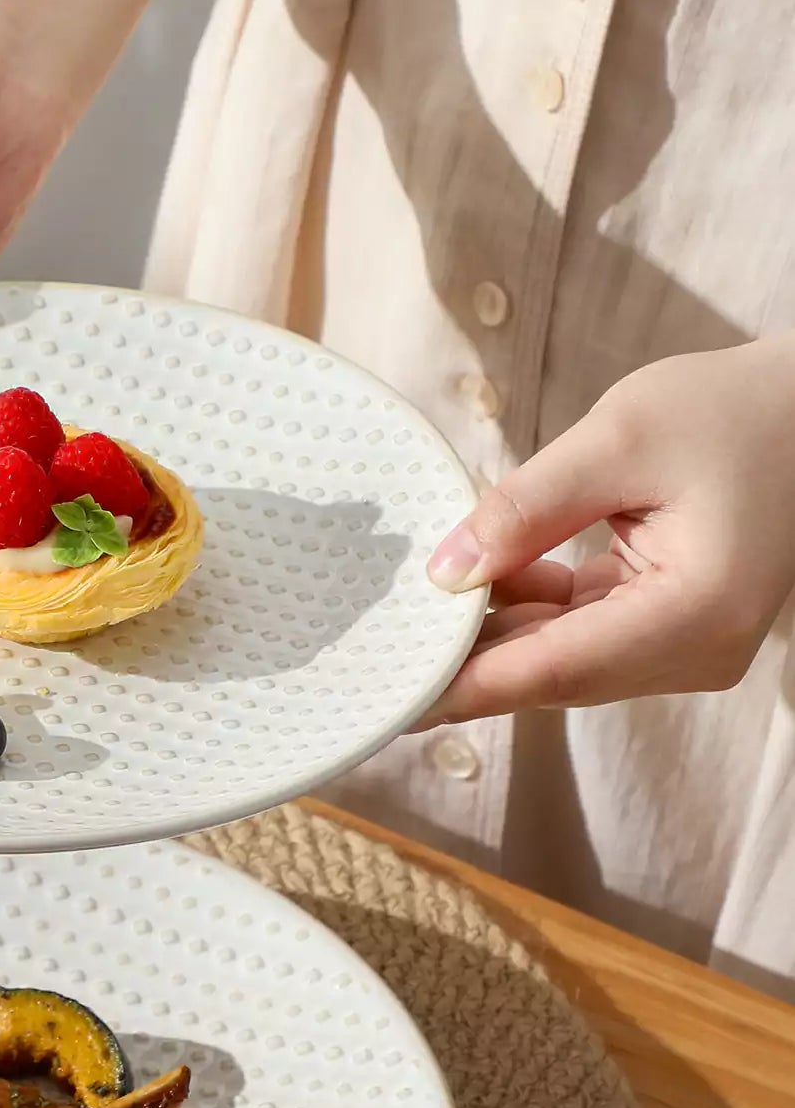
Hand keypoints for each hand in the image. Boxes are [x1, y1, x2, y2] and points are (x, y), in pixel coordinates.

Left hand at [417, 334, 794, 725]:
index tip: (391, 698)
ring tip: (409, 609)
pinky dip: (525, 610)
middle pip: (552, 674)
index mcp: (695, 615)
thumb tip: (446, 571)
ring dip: (489, 633)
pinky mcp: (667, 623)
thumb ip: (527, 507)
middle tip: (375, 653)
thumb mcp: (620, 438)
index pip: (554, 669)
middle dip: (464, 662)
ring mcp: (684, 644)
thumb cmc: (731, 410)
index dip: (465, 686)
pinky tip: (477, 575)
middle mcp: (695, 651)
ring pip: (559, 658)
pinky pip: (579, 632)